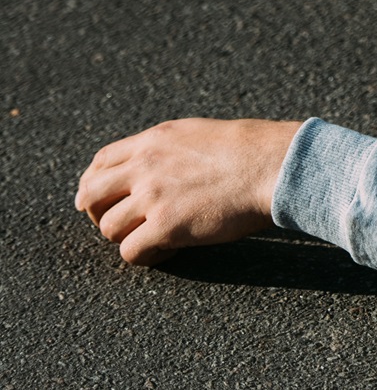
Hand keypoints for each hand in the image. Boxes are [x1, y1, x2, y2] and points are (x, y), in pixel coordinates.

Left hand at [75, 117, 303, 265]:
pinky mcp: (165, 226)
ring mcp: (152, 196)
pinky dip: (145, 256)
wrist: (271, 166)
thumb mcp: (197, 134)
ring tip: (153, 239)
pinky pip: (130, 251)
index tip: (98, 198)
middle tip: (117, 225)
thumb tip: (160, 164)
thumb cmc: (250, 150)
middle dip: (97, 213)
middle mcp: (145, 165)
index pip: (101, 161)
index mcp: (154, 140)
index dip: (94, 183)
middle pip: (91, 194)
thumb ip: (169, 148)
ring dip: (126, 236)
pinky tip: (167, 251)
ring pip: (108, 227)